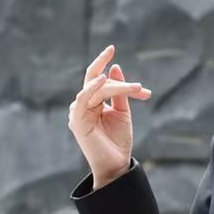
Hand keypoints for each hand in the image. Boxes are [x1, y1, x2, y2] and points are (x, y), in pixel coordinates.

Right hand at [68, 43, 153, 187]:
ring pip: (96, 88)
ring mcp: (78, 113)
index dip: (106, 65)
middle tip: (119, 58)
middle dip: (106, 67)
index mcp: (92, 102)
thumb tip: (115, 68)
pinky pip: (83, 99)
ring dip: (116, 86)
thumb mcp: (122, 113)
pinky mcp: (77, 121)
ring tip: (136, 88)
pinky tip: (104, 80)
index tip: (113, 48)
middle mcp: (82, 105)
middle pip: (97, 81)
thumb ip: (120, 92)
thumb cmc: (118, 141)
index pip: (98, 79)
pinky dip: (92, 88)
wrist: (116, 165)